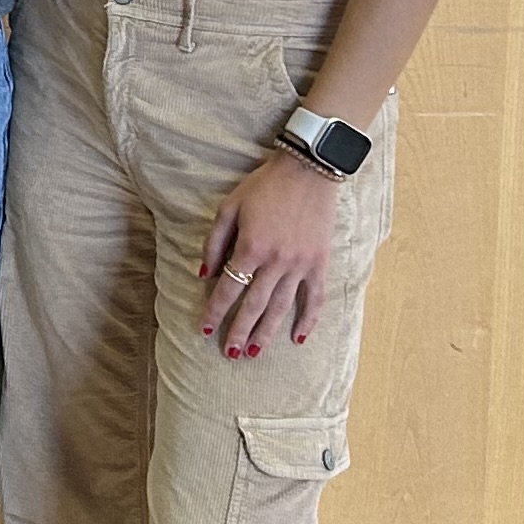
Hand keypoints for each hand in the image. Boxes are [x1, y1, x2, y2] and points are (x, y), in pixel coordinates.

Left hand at [199, 153, 341, 356]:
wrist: (307, 171)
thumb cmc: (263, 187)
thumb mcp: (229, 207)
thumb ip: (214, 243)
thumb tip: (203, 275)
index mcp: (251, 247)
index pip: (229, 288)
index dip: (215, 310)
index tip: (205, 329)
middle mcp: (277, 261)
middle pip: (254, 304)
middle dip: (239, 331)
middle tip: (230, 353)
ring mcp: (301, 264)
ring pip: (281, 307)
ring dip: (267, 332)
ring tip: (254, 353)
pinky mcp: (320, 263)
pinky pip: (315, 298)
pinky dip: (309, 320)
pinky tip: (299, 338)